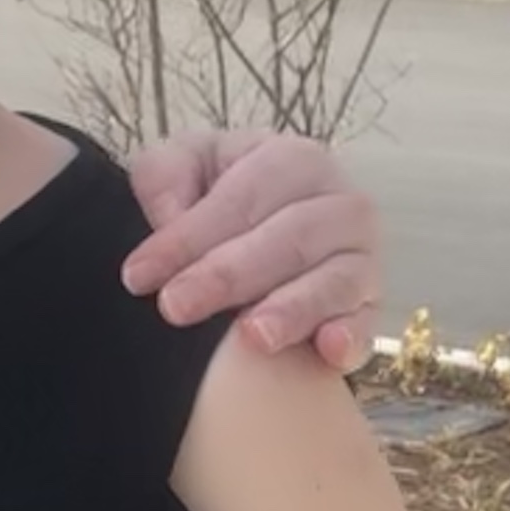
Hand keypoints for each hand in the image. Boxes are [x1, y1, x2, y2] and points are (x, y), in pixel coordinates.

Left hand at [121, 128, 379, 372]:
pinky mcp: (369, 307)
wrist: (260, 235)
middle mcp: (340, 204)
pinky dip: (351, 337)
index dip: (189, 235)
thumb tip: (170, 217)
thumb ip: (166, 174)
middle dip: (227, 275)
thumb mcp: (183, 167)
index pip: (242, 196)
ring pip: (333, 281)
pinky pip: (366, 323)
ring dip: (291, 309)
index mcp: (294, 159)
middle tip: (175, 308)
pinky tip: (328, 351)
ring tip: (250, 338)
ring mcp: (362, 257)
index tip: (140, 275)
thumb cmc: (220, 196)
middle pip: (289, 237)